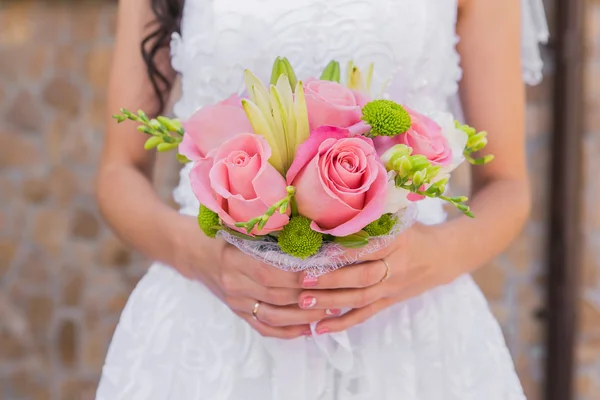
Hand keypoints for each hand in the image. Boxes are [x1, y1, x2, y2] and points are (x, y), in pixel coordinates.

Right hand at [173, 215, 334, 338]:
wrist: (193, 251)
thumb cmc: (223, 231)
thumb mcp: (240, 224)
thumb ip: (269, 230)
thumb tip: (313, 231)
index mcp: (234, 257)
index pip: (272, 272)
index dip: (302, 274)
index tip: (330, 271)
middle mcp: (233, 283)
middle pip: (278, 296)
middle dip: (313, 296)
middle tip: (342, 292)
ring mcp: (235, 302)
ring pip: (275, 316)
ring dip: (307, 316)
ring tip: (334, 309)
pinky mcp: (238, 313)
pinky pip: (266, 328)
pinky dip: (290, 331)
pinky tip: (311, 328)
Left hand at [296, 223, 457, 334]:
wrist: (443, 256)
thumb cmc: (413, 231)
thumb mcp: (400, 218)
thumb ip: (373, 215)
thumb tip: (336, 205)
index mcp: (398, 242)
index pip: (371, 249)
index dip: (347, 252)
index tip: (321, 252)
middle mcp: (395, 267)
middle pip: (362, 277)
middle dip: (331, 279)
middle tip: (303, 279)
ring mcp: (391, 288)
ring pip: (360, 298)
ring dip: (331, 302)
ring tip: (304, 301)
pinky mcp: (388, 302)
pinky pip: (365, 315)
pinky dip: (342, 323)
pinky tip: (320, 328)